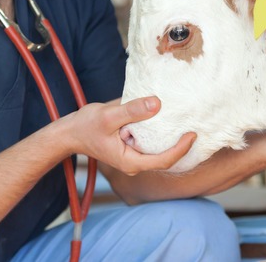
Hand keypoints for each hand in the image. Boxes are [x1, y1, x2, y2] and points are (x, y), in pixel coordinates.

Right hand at [61, 96, 194, 175]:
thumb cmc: (86, 126)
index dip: (181, 149)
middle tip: (195, 126)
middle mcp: (134, 163)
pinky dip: (161, 134)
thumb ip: (133, 110)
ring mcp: (133, 156)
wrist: (70, 132)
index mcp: (130, 161)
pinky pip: (150, 144)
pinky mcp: (131, 148)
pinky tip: (168, 120)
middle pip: (165, 158)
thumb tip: (157, 103)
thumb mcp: (109, 115)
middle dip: (180, 145)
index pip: (163, 160)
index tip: (192, 134)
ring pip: (158, 151)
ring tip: (186, 122)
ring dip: (172, 139)